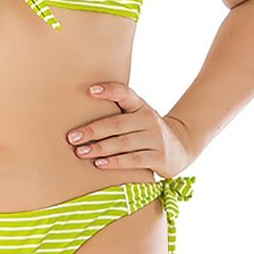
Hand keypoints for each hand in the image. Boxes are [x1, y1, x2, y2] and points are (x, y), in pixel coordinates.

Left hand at [66, 82, 193, 178]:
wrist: (181, 146)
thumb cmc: (146, 131)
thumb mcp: (137, 116)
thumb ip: (116, 113)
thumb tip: (78, 112)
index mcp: (140, 106)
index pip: (124, 93)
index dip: (109, 90)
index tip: (90, 91)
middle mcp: (148, 119)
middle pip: (117, 123)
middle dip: (92, 130)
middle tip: (72, 137)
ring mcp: (155, 138)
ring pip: (123, 143)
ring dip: (100, 148)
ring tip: (81, 152)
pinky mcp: (159, 157)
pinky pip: (134, 160)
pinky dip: (116, 162)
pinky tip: (100, 163)